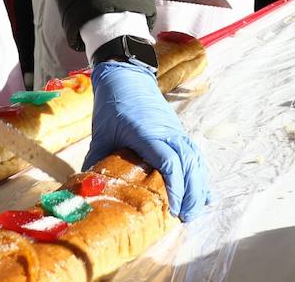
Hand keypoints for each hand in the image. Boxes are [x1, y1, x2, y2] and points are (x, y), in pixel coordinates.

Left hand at [87, 60, 208, 220]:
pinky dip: (201, 173)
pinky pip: (195, 153)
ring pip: (195, 159)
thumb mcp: (101, 133)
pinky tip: (205, 191)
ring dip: (199, 185)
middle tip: (186, 217)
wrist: (126, 77)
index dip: (175, 187)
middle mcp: (167, 132)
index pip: (169, 162)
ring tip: (196, 210)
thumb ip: (97, 161)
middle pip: (188, 164)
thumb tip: (89, 189)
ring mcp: (175, 131)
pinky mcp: (178, 131)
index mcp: (147, 133)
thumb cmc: (112, 105)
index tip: (173, 209)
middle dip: (192, 192)